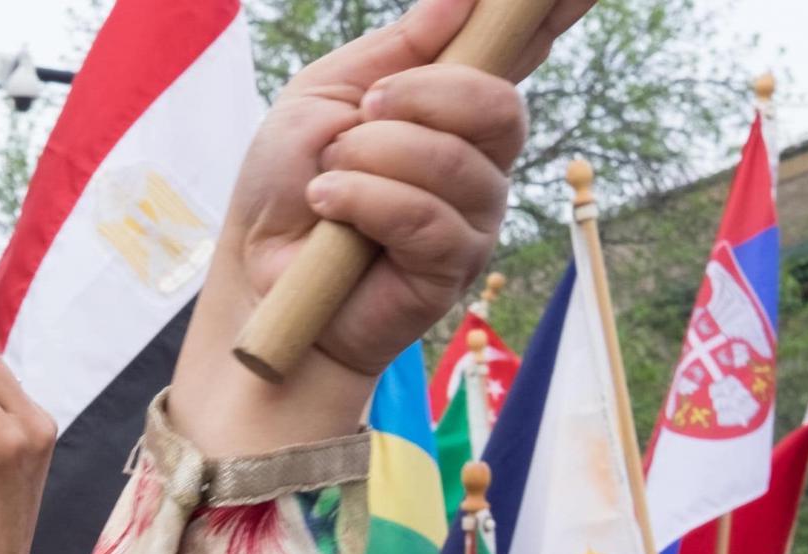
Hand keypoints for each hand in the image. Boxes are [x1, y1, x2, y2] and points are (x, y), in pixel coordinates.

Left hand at [213, 0, 567, 392]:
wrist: (255, 273)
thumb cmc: (289, 186)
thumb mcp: (323, 96)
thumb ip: (394, 48)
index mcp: (454, 107)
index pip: (523, 50)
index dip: (551, 12)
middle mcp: (479, 159)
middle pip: (498, 105)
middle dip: (420, 97)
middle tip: (363, 113)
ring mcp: (474, 216)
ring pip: (452, 163)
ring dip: (372, 157)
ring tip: (326, 177)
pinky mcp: (452, 269)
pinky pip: (425, 218)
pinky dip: (365, 201)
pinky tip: (327, 205)